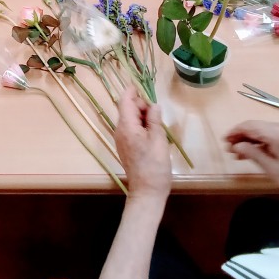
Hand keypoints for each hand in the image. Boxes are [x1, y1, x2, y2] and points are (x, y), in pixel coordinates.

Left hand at [115, 85, 171, 201]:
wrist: (147, 192)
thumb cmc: (154, 165)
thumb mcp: (158, 139)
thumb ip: (154, 119)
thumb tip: (153, 105)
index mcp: (126, 126)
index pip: (124, 101)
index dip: (132, 91)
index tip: (141, 86)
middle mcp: (120, 130)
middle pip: (127, 108)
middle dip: (141, 105)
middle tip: (157, 114)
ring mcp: (122, 139)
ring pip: (130, 119)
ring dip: (143, 116)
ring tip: (158, 126)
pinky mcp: (127, 147)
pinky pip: (132, 129)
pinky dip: (142, 126)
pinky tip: (153, 134)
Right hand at [225, 121, 278, 197]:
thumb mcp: (272, 169)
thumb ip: (253, 154)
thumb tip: (236, 145)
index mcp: (275, 133)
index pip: (249, 126)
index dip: (235, 132)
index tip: (224, 140)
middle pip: (254, 126)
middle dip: (240, 136)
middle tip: (229, 149)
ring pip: (260, 131)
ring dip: (248, 140)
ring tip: (237, 153)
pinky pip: (268, 135)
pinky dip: (257, 142)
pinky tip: (251, 152)